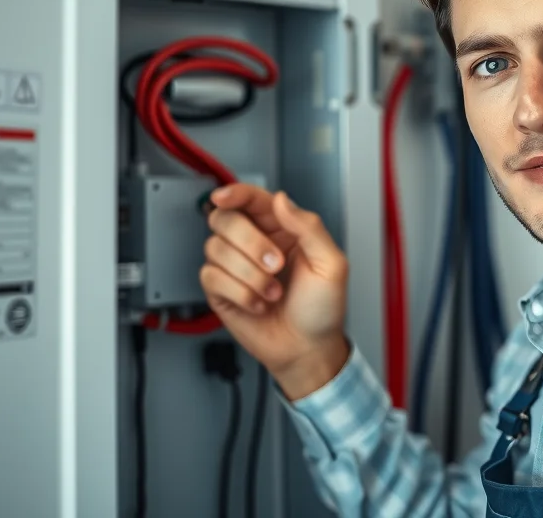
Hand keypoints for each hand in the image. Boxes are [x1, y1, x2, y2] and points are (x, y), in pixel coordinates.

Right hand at [200, 183, 350, 399]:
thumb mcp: (331, 264)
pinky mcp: (221, 291)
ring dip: (249, 275)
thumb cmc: (323, 309)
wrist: (308, 349)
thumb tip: (281, 199)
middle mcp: (255, 243)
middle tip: (275, 264)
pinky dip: (239, 293)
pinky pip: (211, 277)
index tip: (224, 197)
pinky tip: (258, 303)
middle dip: (249, 242)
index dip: (234, 193)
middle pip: (225, 219)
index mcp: (282, 229)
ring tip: (273, 291)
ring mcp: (235, 267)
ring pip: (215, 249)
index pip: (251, 199)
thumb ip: (309, 226)